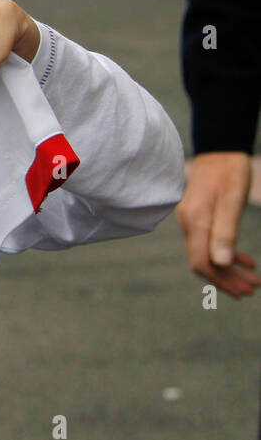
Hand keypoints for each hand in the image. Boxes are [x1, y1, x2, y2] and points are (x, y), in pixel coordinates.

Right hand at [177, 152, 257, 297]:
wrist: (220, 149)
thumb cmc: (230, 172)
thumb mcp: (232, 201)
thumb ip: (225, 232)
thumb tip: (221, 263)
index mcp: (196, 221)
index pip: (201, 262)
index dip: (222, 280)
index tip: (245, 290)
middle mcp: (188, 224)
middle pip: (203, 262)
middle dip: (227, 280)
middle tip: (252, 289)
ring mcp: (191, 221)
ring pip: (206, 254)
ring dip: (228, 270)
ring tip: (251, 279)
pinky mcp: (197, 218)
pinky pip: (207, 243)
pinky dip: (225, 256)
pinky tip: (243, 260)